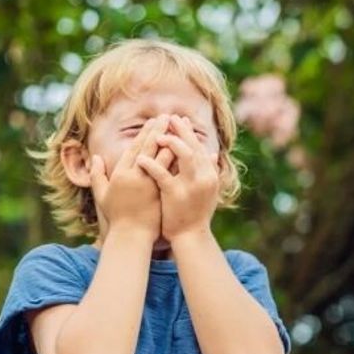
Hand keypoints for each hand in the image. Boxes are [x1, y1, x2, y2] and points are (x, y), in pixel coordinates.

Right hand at [89, 115, 172, 240]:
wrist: (132, 236)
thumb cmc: (117, 217)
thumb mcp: (102, 195)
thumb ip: (98, 175)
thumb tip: (95, 157)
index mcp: (120, 174)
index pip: (134, 148)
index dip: (144, 134)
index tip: (151, 122)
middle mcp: (135, 176)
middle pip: (148, 148)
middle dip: (158, 131)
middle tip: (166, 116)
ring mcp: (149, 184)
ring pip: (161, 157)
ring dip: (170, 140)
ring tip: (178, 128)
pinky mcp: (161, 191)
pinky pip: (171, 171)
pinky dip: (178, 159)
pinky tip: (187, 148)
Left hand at [136, 114, 219, 241]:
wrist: (191, 236)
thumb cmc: (196, 214)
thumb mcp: (208, 191)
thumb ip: (210, 171)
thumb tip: (213, 153)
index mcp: (210, 174)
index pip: (199, 146)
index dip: (188, 132)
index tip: (178, 119)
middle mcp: (204, 177)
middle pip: (192, 146)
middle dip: (180, 130)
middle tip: (167, 117)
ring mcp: (191, 185)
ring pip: (183, 156)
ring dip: (169, 142)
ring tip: (156, 134)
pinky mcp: (175, 194)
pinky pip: (162, 175)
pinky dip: (152, 165)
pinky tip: (141, 158)